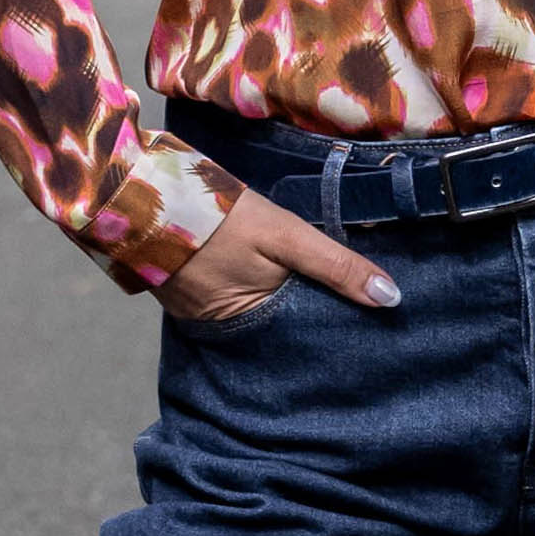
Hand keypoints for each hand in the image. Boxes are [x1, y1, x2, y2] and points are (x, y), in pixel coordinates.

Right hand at [161, 189, 400, 325]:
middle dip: (315, 322)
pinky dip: (257, 296)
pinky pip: (236, 305)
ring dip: (288, 309)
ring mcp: (206, 319)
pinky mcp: (191, 301)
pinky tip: (280, 283)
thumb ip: (336, 266)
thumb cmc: (221, 217)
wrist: (143, 198)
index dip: (339, 327)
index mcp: (256, 326)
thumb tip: (391, 299)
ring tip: (330, 298)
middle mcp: (231, 334)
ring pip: (263, 319)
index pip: (311, 338)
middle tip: (360, 311)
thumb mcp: (287, 236)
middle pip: (287, 332)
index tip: (375, 322)